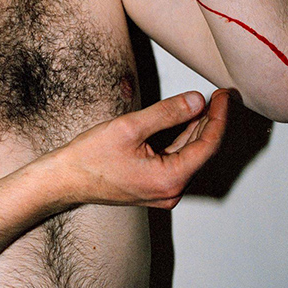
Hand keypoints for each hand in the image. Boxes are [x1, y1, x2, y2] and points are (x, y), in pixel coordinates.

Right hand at [56, 89, 229, 208]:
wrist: (64, 180)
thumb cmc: (90, 157)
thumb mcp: (130, 127)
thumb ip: (167, 113)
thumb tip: (197, 100)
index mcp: (170, 179)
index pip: (207, 144)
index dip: (219, 116)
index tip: (223, 95)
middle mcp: (171, 191)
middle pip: (202, 151)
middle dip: (212, 121)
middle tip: (220, 95)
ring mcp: (163, 192)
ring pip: (190, 155)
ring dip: (198, 129)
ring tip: (208, 103)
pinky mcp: (154, 187)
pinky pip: (176, 161)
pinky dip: (182, 140)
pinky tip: (187, 121)